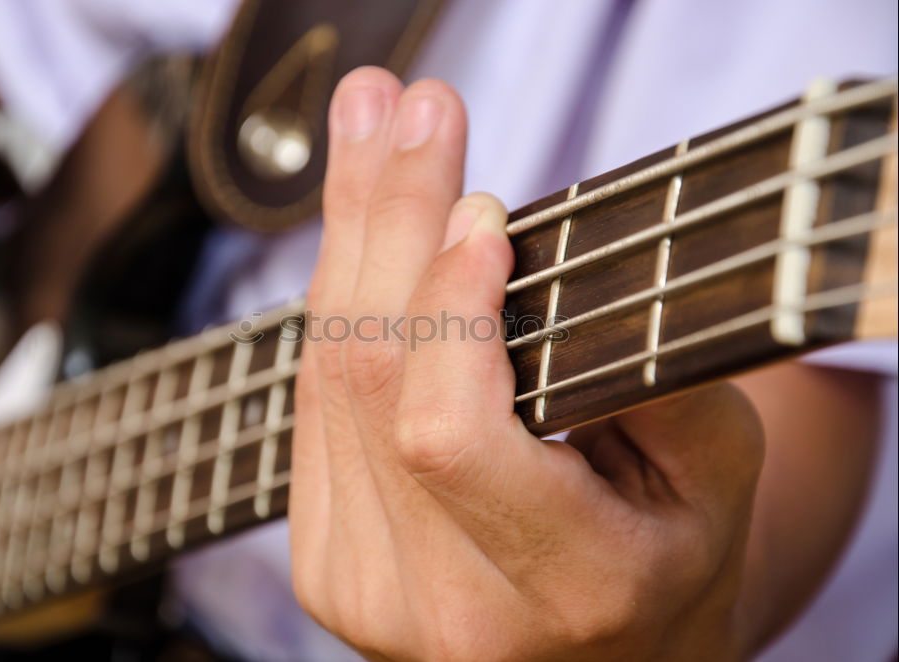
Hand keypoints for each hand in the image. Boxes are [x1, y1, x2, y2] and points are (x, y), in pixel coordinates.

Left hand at [289, 66, 764, 660]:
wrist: (602, 648)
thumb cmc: (671, 550)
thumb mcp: (713, 474)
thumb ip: (651, 381)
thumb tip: (523, 252)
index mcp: (559, 590)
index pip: (452, 436)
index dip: (450, 311)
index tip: (482, 210)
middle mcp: (441, 607)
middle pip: (369, 384)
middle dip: (383, 222)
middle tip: (401, 112)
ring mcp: (362, 590)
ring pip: (325, 380)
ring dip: (347, 239)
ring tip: (372, 137)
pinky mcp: (323, 564)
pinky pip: (313, 403)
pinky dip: (337, 300)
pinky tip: (360, 227)